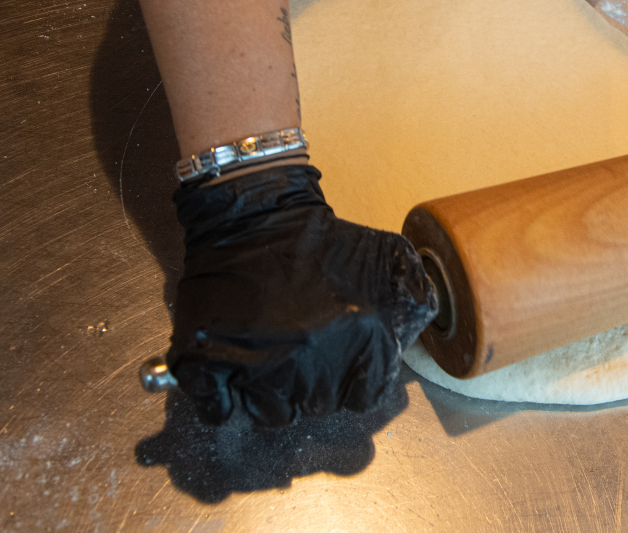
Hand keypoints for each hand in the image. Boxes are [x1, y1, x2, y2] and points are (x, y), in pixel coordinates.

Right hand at [166, 164, 435, 426]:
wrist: (255, 213)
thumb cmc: (319, 239)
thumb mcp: (390, 258)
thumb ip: (415, 301)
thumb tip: (409, 337)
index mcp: (364, 343)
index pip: (365, 395)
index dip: (351, 380)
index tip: (336, 361)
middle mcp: (317, 363)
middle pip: (319, 406)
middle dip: (311, 385)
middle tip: (299, 349)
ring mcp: (262, 369)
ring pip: (272, 414)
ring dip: (269, 394)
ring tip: (267, 352)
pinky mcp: (212, 364)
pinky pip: (219, 410)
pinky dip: (223, 399)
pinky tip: (232, 373)